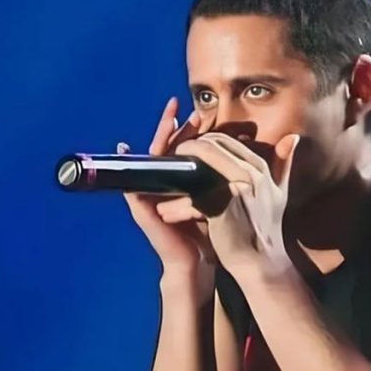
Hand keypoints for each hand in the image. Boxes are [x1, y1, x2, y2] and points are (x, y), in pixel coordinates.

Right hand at [119, 97, 215, 278]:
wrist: (198, 262)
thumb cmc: (211, 233)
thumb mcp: (219, 199)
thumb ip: (224, 177)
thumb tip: (243, 149)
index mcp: (182, 181)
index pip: (182, 149)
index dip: (189, 131)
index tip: (201, 113)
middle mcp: (163, 184)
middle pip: (164, 149)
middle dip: (172, 127)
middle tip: (181, 108)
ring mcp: (150, 194)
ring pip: (150, 159)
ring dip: (159, 139)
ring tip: (169, 121)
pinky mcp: (141, 207)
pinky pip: (132, 181)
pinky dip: (130, 166)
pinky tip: (126, 149)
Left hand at [173, 131, 300, 277]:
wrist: (261, 262)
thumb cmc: (265, 228)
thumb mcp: (278, 193)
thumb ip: (284, 163)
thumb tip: (292, 137)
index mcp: (259, 167)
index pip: (223, 140)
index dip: (199, 144)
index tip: (184, 156)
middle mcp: (250, 173)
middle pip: (207, 148)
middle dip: (183, 155)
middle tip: (167, 168)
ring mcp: (236, 189)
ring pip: (195, 170)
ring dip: (174, 179)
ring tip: (161, 192)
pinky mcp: (221, 208)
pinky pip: (191, 200)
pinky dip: (176, 207)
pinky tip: (166, 214)